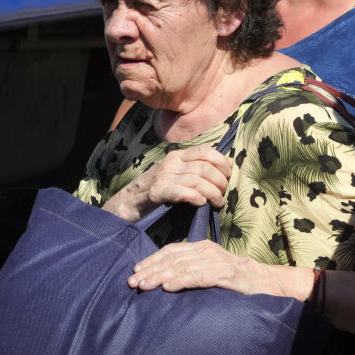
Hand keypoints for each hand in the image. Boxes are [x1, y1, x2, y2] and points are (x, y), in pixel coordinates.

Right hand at [104, 146, 230, 220]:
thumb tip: (219, 174)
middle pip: (204, 167)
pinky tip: (201, 203)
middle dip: (220, 181)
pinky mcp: (156, 193)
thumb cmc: (154, 190)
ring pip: (197, 180)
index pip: (205, 151)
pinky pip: (181, 192)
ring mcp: (163, 177)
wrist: (126, 203)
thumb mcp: (173, 173)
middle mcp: (170, 163)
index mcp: (176, 156)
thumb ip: (191, 170)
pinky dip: (195, 196)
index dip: (221, 162)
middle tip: (223, 194)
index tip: (228, 174)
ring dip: (212, 193)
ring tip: (217, 203)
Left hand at [128, 240, 265, 294]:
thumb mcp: (211, 268)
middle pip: (172, 258)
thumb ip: (193, 269)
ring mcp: (216, 261)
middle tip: (132, 282)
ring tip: (144, 286)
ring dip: (160, 277)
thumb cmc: (236, 279)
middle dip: (150, 270)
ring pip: (182, 267)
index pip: (171, 251)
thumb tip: (166, 279)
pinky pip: (199, 277)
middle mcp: (206, 251)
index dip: (152, 260)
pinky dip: (182, 281)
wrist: (265, 282)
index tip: (135, 271)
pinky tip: (168, 287)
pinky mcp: (225, 275)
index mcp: (201, 247)